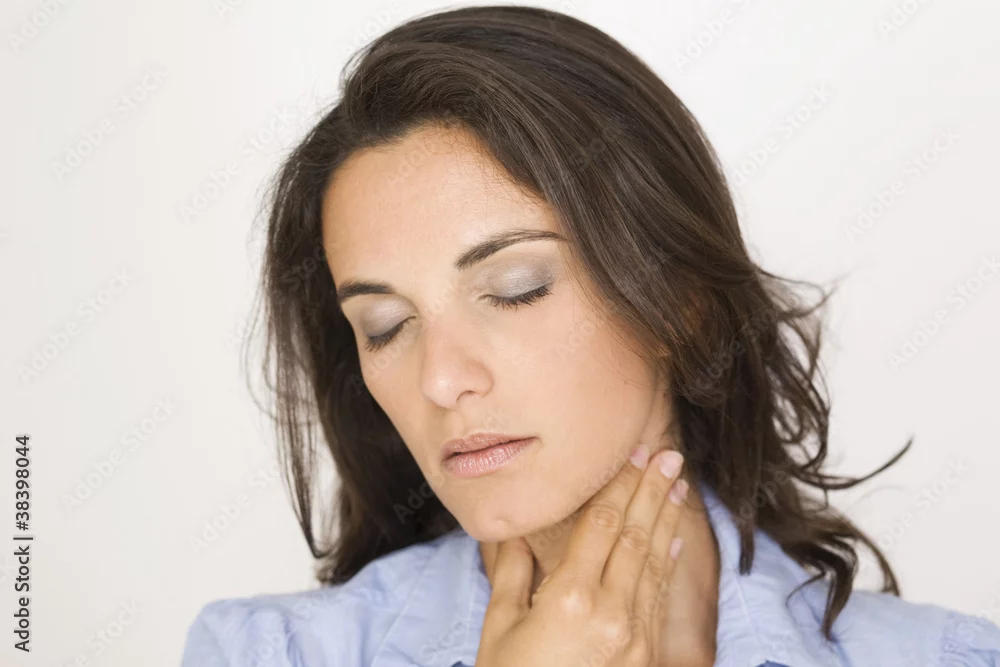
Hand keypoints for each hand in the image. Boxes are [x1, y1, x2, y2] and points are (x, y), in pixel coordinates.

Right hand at [476, 444, 687, 666]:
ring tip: (679, 484)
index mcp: (568, 597)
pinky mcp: (645, 654)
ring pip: (656, 563)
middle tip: (669, 455)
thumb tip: (515, 533)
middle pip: (636, 536)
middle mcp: (609, 611)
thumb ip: (511, 574)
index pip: (602, 525)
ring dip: (668, 520)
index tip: (634, 454)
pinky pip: (660, 597)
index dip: (620, 485)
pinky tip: (675, 540)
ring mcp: (633, 635)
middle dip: (652, 491)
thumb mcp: (499, 629)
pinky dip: (669, 563)